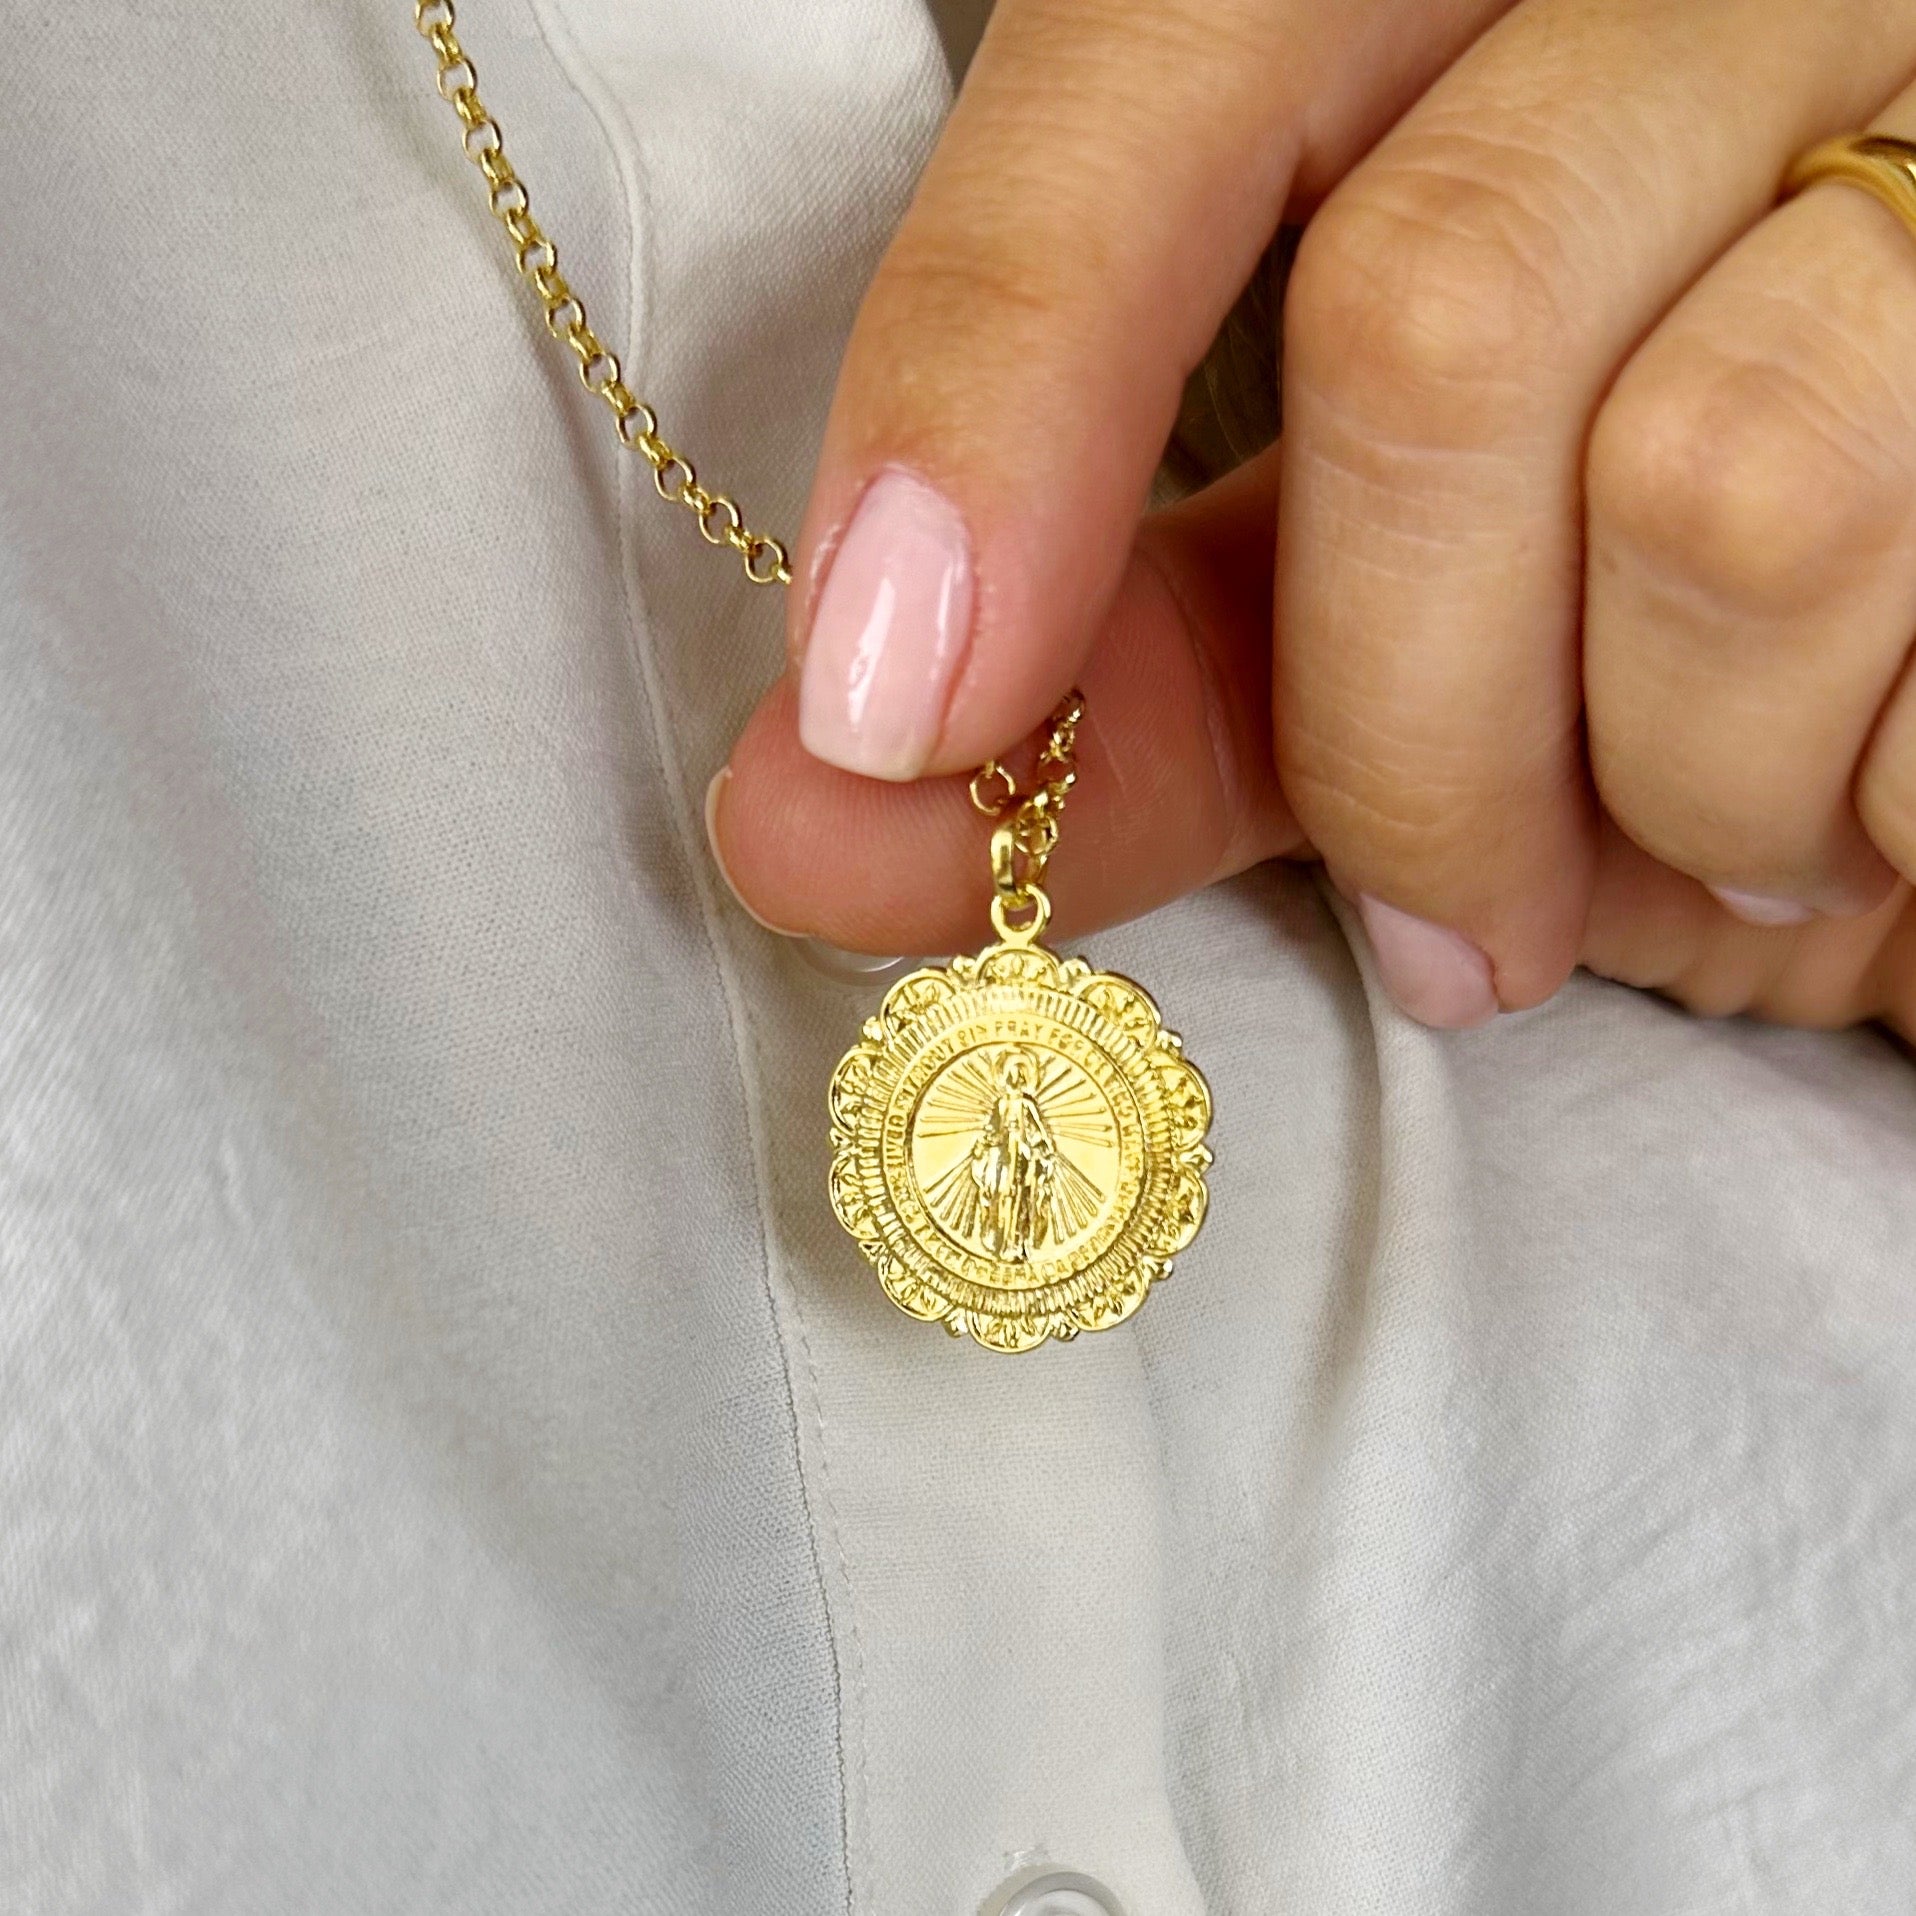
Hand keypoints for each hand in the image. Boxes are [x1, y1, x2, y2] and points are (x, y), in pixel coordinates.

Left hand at [709, 0, 1915, 1040]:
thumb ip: (1133, 686)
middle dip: (1397, 733)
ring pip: (1719, 487)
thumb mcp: (1383, 626)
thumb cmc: (1661, 636)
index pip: (1172, 53)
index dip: (998, 377)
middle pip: (1433, 319)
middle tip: (1449, 929)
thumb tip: (812, 820)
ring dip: (1667, 783)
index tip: (886, 712)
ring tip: (1714, 822)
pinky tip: (1877, 792)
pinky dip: (1862, 809)